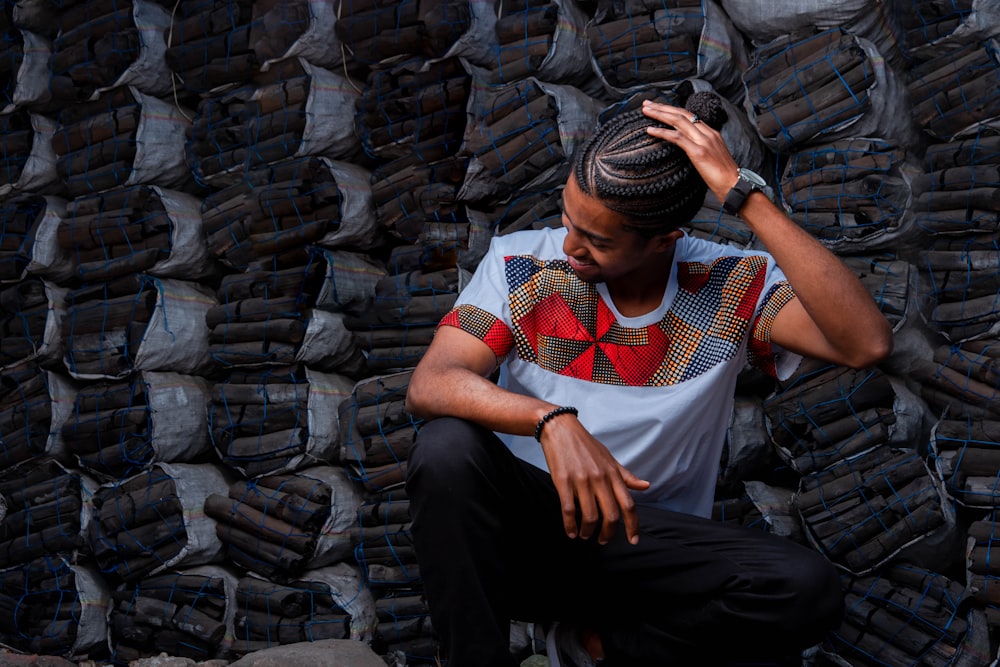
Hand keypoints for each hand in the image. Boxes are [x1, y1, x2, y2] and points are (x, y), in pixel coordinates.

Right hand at [538, 412, 649, 544]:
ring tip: (585, 535)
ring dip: (588, 532)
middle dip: (608, 534)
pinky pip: (568, 509)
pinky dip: (570, 525)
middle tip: (603, 541)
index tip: (633, 540)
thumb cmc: (586, 445)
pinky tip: (570, 532)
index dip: (633, 525)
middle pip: (611, 515)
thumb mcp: (610, 459)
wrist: (561, 428)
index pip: (629, 505)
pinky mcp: (563, 481)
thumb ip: (626, 476)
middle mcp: (600, 479)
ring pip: (590, 516)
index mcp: (613, 474)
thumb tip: (646, 486)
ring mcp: (582, 480)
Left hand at [640, 100, 740, 202]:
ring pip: (678, 121)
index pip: (689, 115)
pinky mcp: (699, 152)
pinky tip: (650, 130)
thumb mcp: (712, 157)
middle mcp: (708, 133)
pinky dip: (662, 132)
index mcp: (711, 133)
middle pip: (682, 114)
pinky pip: (677, 138)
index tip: (659, 107)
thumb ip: (700, 149)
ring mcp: (704, 141)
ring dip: (660, 114)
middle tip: (647, 103)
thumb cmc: (723, 176)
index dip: (673, 110)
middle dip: (663, 107)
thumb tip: (687, 149)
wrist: (735, 185)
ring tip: (645, 111)